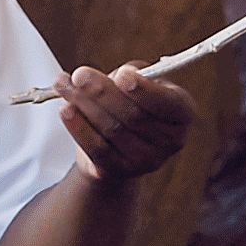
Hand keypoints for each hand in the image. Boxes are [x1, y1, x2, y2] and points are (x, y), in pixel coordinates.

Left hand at [50, 64, 193, 184]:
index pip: (169, 103)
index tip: (121, 75)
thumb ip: (129, 74)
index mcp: (182, 113)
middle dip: (103, 92)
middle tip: (79, 75)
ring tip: (63, 85)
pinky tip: (66, 110)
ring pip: (113, 130)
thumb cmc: (130, 100)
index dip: (145, 90)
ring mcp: (147, 161)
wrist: (117, 140)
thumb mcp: (136, 81)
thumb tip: (115, 78)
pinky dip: (79, 128)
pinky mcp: (121, 171)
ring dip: (84, 105)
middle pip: (135, 116)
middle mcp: (171, 141)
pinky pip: (98, 149)